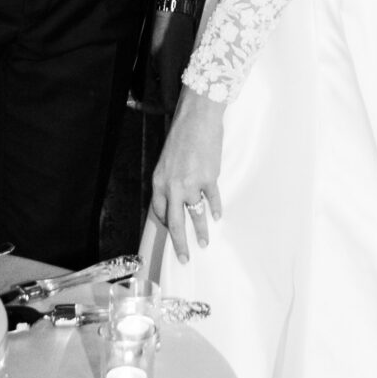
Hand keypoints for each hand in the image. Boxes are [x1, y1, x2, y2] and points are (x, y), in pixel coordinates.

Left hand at [150, 87, 224, 261]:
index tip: (172, 232)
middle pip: (175, 223)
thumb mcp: (167, 160)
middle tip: (184, 258)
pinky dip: (216, 210)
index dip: (166, 224)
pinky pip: (212, 201)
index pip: (159, 211)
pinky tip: (217, 216)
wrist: (197, 118)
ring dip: (201, 232)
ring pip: (195, 215)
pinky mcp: (209, 179)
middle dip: (180, 244)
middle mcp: (173, 186)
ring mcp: (192, 184)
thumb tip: (176, 197)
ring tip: (204, 243)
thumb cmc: (182, 136)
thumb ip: (170, 180)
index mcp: (159, 181)